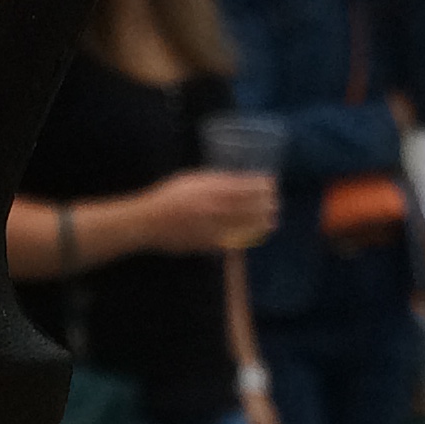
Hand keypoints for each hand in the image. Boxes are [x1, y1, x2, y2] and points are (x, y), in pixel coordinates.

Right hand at [136, 169, 276, 253]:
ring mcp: (210, 227)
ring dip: (259, 223)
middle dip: (264, 205)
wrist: (148, 222)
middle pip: (246, 206)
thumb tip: (237, 180)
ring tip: (271, 221)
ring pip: (241, 225)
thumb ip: (214, 180)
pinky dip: (243, 237)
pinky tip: (252, 234)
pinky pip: (230, 240)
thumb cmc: (168, 196)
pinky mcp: (206, 243)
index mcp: (207, 190)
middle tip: (276, 203)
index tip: (271, 183)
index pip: (242, 186)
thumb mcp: (191, 180)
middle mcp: (212, 208)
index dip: (260, 185)